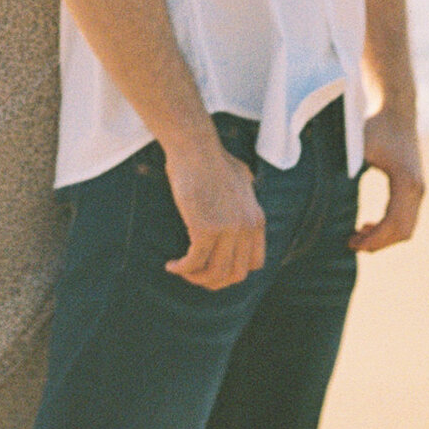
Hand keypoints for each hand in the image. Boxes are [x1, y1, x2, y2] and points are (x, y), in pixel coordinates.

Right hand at [164, 134, 265, 288]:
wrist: (196, 147)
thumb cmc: (213, 158)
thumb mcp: (243, 176)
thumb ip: (248, 190)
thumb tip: (248, 187)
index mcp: (256, 219)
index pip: (254, 264)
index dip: (233, 271)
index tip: (214, 266)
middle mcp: (246, 227)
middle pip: (235, 274)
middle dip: (214, 281)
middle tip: (196, 276)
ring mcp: (227, 229)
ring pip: (215, 273)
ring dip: (196, 279)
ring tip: (182, 272)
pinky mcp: (205, 228)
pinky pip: (194, 262)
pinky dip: (182, 269)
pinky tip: (171, 265)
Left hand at [351, 111, 425, 253]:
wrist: (396, 109)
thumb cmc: (376, 126)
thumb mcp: (359, 147)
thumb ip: (348, 171)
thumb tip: (329, 197)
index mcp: (406, 182)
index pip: (394, 223)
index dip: (374, 239)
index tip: (352, 244)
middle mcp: (418, 188)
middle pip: (403, 231)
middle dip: (379, 243)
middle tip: (352, 243)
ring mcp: (419, 188)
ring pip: (407, 227)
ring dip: (384, 236)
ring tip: (358, 236)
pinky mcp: (415, 186)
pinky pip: (407, 217)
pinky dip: (390, 227)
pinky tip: (368, 225)